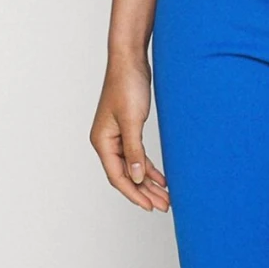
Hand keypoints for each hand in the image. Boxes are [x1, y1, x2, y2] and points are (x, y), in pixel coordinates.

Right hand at [90, 59, 170, 210]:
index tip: (150, 207)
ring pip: (134, 167)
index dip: (134, 194)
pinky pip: (138, 156)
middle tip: (164, 206)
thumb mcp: (132, 120)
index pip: (117, 176)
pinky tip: (162, 178)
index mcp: (102, 141)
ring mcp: (117, 137)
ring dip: (149, 183)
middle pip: (126, 175)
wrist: (130, 60)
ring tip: (166, 197)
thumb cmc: (127, 85)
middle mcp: (106, 142)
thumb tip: (137, 177)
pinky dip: (150, 168)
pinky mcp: (128, 129)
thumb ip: (134, 150)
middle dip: (145, 192)